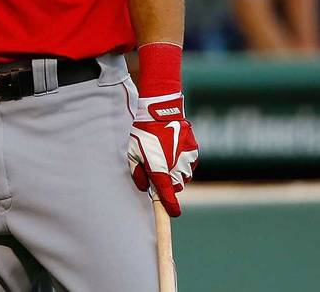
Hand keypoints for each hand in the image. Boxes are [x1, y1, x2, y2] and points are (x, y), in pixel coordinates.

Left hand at [128, 93, 198, 216]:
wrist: (161, 113)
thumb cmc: (143, 134)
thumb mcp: (132, 153)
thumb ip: (137, 173)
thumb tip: (144, 186)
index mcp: (160, 170)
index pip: (167, 195)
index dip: (170, 206)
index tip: (173, 214)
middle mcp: (177, 167)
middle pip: (175, 185)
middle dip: (168, 183)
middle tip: (156, 170)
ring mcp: (187, 160)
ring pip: (183, 175)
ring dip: (175, 171)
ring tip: (163, 156)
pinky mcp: (194, 152)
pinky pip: (189, 164)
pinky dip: (181, 162)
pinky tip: (172, 150)